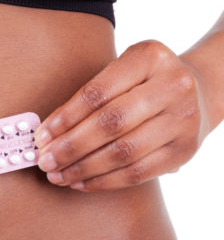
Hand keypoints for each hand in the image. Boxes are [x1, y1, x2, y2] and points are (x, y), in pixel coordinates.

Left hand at [34, 40, 208, 191]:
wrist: (198, 89)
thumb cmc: (144, 80)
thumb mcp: (122, 70)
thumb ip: (91, 95)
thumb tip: (49, 133)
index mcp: (149, 57)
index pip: (97, 93)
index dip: (65, 118)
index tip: (41, 136)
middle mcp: (173, 86)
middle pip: (110, 123)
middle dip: (70, 147)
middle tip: (44, 161)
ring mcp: (183, 119)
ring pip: (124, 152)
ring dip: (83, 168)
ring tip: (58, 175)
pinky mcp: (185, 151)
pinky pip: (138, 173)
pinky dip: (104, 181)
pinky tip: (80, 182)